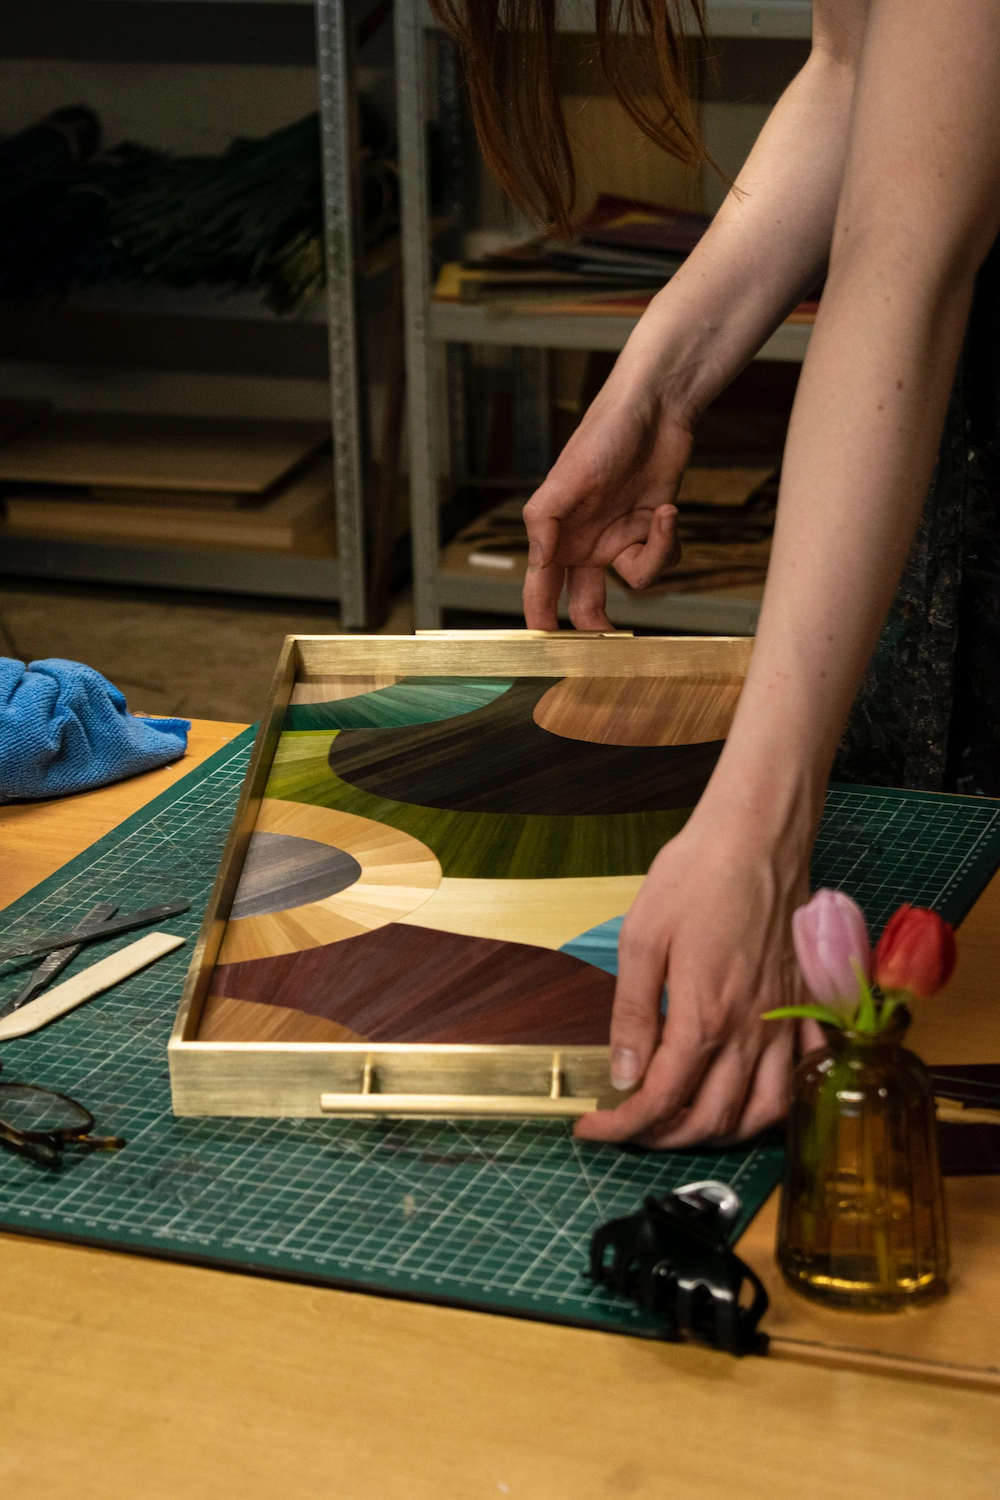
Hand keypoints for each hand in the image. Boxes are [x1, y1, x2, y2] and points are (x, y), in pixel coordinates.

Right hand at [522, 367, 688, 629]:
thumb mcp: (567, 477)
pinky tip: (666, 510)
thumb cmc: (603, 435)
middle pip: (585, 604)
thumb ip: (544, 521)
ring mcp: (620, 539)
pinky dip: (668, 539)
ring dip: (652, 558)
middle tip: (609, 644)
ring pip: (635, 582)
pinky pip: (661, 559)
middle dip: (597, 627)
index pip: (541, 589)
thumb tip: (538, 563)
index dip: (541, 621)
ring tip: (660, 517)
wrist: (655, 411)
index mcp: (557, 536)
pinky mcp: (652, 531)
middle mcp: (586, 544)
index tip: (546, 649)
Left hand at [574, 805, 818, 1147]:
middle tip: (630, 1128)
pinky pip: (806, 1075)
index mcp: (704, 1015)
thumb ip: (633, 1013)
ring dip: (723, 1134)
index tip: (593, 1128)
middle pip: (712, 1118)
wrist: (757, 836)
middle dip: (665, 1138)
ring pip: (764, 1112)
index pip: (660, 1098)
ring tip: (686, 1126)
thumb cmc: (697, 875)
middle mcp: (750, 1029)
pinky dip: (781, 1104)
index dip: (622, 1125)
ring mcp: (785, 1019)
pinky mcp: (805, 1003)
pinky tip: (753, 1098)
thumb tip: (622, 1073)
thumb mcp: (642, 937)